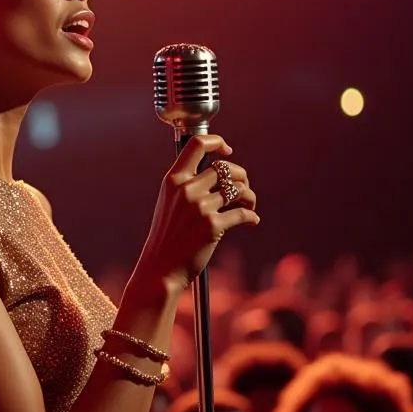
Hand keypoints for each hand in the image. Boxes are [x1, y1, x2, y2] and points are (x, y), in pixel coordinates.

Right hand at [131, 134, 258, 292]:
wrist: (161, 269)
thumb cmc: (167, 238)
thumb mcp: (169, 204)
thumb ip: (188, 185)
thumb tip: (222, 175)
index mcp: (173, 180)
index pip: (197, 145)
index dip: (217, 142)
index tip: (227, 151)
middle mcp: (186, 190)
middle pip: (226, 168)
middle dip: (242, 176)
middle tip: (243, 189)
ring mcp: (200, 208)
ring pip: (239, 189)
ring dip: (250, 197)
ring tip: (249, 205)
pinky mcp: (213, 226)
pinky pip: (244, 213)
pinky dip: (252, 216)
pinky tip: (251, 221)